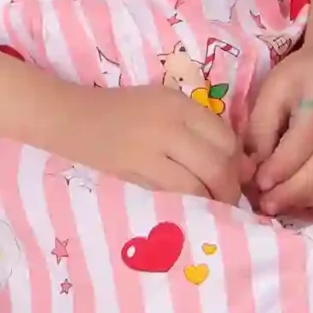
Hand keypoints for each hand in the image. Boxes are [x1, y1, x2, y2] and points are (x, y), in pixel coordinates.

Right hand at [53, 81, 246, 205]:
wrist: (70, 117)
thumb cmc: (120, 110)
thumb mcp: (164, 106)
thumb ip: (200, 129)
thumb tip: (242, 166)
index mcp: (179, 105)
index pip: (226, 139)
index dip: (237, 163)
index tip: (236, 175)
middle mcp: (169, 125)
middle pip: (217, 164)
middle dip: (229, 188)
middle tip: (229, 199)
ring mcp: (149, 151)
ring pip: (196, 184)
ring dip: (209, 201)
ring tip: (211, 207)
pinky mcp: (133, 173)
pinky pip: (171, 194)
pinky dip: (186, 203)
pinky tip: (188, 206)